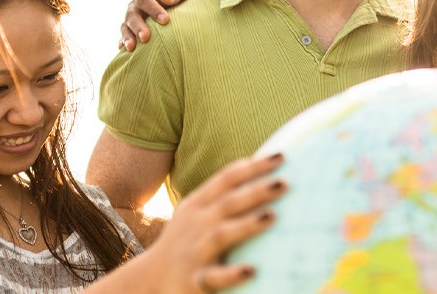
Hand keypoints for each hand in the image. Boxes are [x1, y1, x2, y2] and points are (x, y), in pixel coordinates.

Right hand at [120, 0, 194, 51]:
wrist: (182, 8)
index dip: (152, 9)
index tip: (165, 20)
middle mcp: (136, 4)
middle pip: (131, 14)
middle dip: (138, 26)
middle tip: (146, 38)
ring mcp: (132, 18)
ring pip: (125, 26)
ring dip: (128, 36)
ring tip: (132, 47)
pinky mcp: (132, 31)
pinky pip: (125, 36)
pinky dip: (123, 42)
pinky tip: (124, 50)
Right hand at [145, 153, 283, 292]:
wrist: (152, 277)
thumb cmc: (186, 238)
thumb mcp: (196, 210)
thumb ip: (223, 191)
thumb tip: (262, 166)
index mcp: (198, 204)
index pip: (227, 179)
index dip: (253, 167)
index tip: (281, 156)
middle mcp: (197, 224)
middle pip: (228, 203)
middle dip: (255, 191)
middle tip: (285, 183)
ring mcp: (195, 252)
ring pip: (221, 235)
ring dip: (246, 225)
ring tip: (272, 216)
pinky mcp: (195, 280)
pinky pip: (213, 277)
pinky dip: (231, 274)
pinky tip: (251, 270)